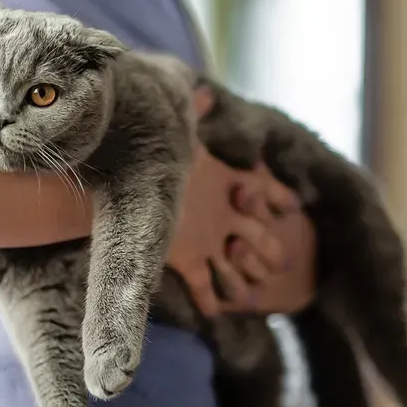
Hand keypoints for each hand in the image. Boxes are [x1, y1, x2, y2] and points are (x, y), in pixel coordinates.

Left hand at [166, 87, 314, 316]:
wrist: (118, 179)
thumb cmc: (149, 156)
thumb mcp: (171, 138)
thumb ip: (187, 116)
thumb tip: (198, 93)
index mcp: (225, 185)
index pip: (262, 191)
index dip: (274, 200)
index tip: (289, 207)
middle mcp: (222, 215)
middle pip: (257, 236)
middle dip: (268, 249)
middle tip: (280, 259)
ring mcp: (206, 240)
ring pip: (235, 266)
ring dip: (241, 277)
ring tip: (245, 288)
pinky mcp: (183, 259)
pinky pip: (202, 285)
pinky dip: (208, 300)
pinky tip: (212, 312)